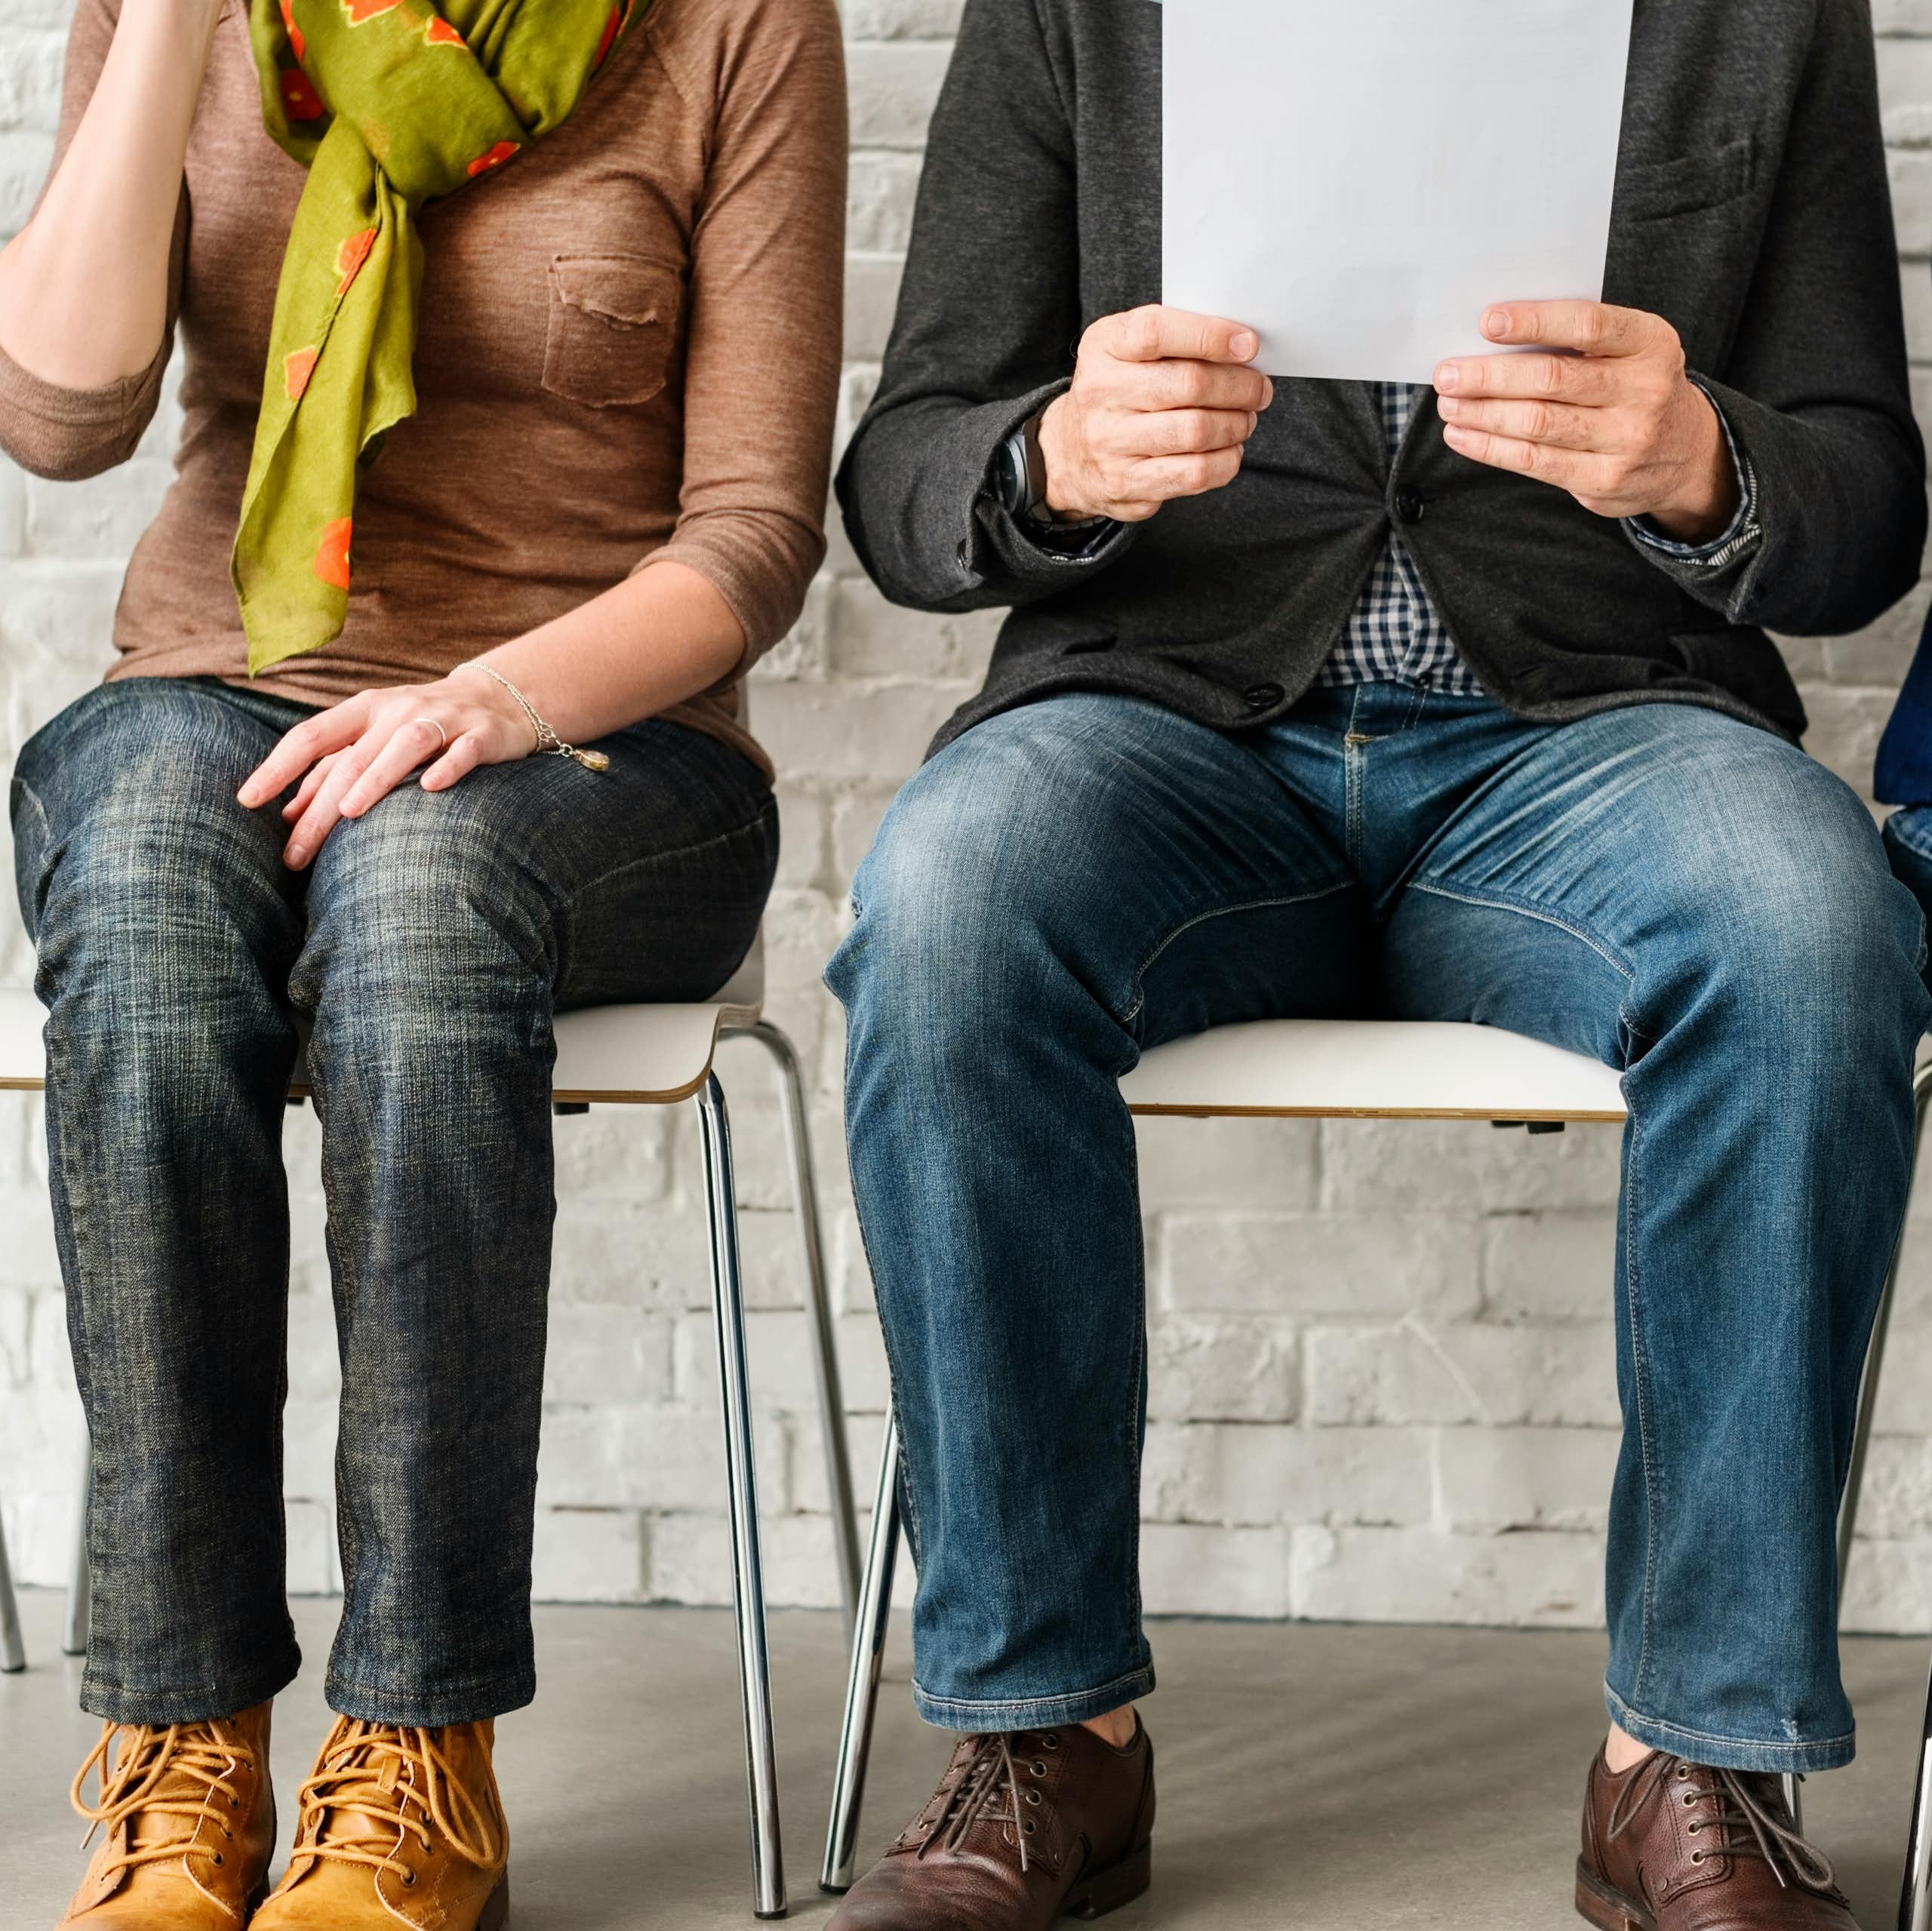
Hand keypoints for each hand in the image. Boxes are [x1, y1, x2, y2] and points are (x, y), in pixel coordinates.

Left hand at [235, 665, 534, 870]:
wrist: (498, 701)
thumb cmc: (423, 727)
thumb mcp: (375, 739)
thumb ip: (334, 770)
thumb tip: (286, 814)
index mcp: (364, 710)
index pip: (311, 737)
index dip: (277, 768)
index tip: (246, 801)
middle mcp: (398, 711)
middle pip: (351, 758)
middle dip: (319, 809)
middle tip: (295, 855)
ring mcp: (443, 720)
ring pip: (405, 746)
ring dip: (376, 778)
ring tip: (349, 812)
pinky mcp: (483, 735)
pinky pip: (463, 752)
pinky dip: (448, 768)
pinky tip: (430, 789)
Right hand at [1036, 306, 1273, 523]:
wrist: (1068, 452)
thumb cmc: (1117, 391)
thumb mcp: (1127, 349)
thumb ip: (1175, 340)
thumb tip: (1242, 348)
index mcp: (1104, 347)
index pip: (1156, 332)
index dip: (1210, 336)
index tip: (1248, 345)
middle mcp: (1100, 393)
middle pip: (1188, 385)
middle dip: (1239, 386)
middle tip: (1258, 389)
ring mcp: (1110, 442)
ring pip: (1196, 431)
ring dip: (1236, 424)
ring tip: (1245, 419)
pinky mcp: (1125, 483)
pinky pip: (1192, 473)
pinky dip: (1225, 461)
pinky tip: (1230, 450)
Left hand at [1433, 303, 1739, 541]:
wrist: (1686, 453)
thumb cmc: (1635, 388)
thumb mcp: (1628, 352)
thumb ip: (1576, 343)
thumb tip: (1490, 338)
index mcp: (1650, 342)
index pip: (1587, 325)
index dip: (1534, 322)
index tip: (1487, 322)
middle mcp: (1645, 389)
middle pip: (1551, 379)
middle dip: (1489, 376)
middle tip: (1447, 374)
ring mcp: (1627, 439)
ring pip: (1537, 423)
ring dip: (1482, 413)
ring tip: (1449, 404)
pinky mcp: (1604, 481)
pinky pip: (1534, 461)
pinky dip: (1490, 447)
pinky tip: (1463, 435)